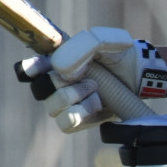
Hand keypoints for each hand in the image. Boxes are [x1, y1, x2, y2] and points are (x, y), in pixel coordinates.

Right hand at [13, 26, 166, 132]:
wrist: (138, 75)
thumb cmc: (118, 56)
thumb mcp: (102, 42)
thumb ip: (81, 48)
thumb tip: (60, 69)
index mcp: (54, 63)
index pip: (28, 69)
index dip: (30, 69)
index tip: (42, 67)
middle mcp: (55, 84)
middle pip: (39, 89)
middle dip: (58, 83)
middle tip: (84, 77)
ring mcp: (65, 104)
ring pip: (52, 108)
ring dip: (72, 97)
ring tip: (94, 88)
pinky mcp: (78, 121)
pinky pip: (66, 124)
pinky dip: (80, 114)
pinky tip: (96, 103)